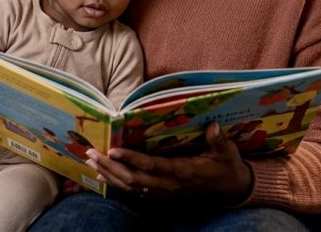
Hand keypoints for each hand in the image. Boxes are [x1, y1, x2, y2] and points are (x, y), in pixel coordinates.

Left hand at [85, 123, 252, 203]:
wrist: (230, 190)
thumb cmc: (226, 166)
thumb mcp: (226, 152)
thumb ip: (218, 140)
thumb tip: (213, 125)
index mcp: (183, 172)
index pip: (152, 166)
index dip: (131, 159)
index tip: (113, 149)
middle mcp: (169, 185)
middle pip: (133, 179)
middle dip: (110, 166)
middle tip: (91, 153)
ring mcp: (164, 192)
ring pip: (130, 187)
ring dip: (109, 174)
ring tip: (90, 161)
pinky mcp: (161, 195)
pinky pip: (134, 192)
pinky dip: (116, 184)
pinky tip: (102, 176)